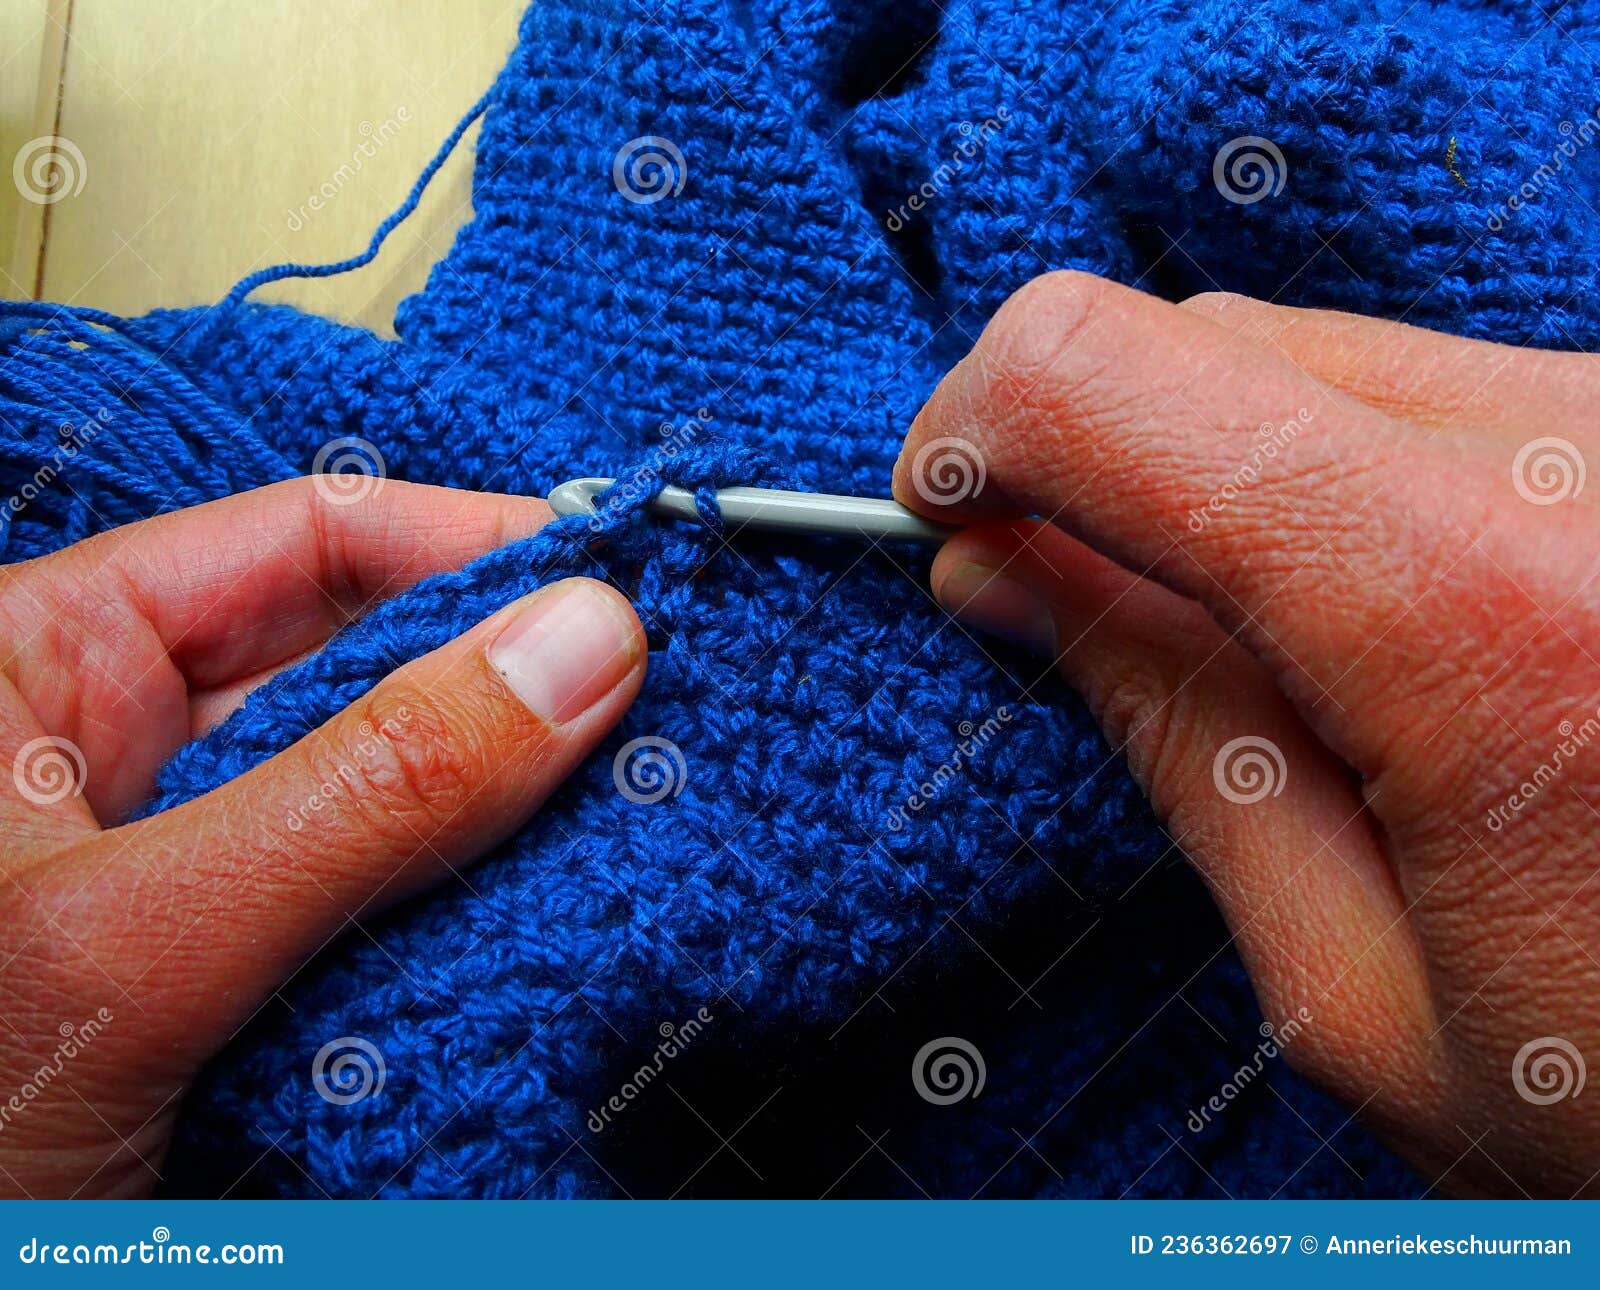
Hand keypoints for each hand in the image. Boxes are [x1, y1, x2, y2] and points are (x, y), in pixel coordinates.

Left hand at [0, 478, 644, 1196]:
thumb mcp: (137, 941)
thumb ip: (366, 793)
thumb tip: (582, 646)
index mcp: (49, 665)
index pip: (303, 545)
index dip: (468, 543)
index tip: (616, 576)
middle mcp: (135, 749)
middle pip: (371, 663)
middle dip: (510, 686)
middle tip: (658, 706)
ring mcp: (202, 867)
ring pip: (398, 791)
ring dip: (511, 810)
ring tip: (636, 806)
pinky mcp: (255, 975)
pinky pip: (396, 905)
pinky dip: (479, 911)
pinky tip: (558, 909)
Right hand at [895, 272, 1599, 1196]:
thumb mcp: (1358, 984)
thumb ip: (1168, 733)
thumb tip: (1007, 568)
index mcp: (1490, 622)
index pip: (1119, 379)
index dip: (980, 424)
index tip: (947, 507)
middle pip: (1207, 340)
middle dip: (1093, 461)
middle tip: (1076, 608)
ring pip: (1314, 349)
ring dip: (1221, 474)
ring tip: (1278, 656)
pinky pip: (1428, 382)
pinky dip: (1336, 473)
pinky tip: (1375, 617)